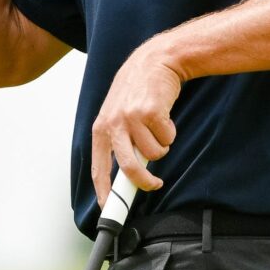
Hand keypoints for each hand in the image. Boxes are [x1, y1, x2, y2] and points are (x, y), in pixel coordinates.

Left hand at [91, 40, 181, 206]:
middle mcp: (113, 123)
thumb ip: (118, 141)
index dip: (105, 193)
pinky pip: (167, 138)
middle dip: (144, 182)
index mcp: (101, 127)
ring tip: (157, 127)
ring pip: (154, 154)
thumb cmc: (137, 89)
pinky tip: (164, 115)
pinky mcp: (151, 112)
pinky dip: (170, 131)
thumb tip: (125, 177)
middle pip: (129, 168)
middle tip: (154, 184)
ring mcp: (132, 118)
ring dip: (161, 145)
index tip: (110, 210)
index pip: (99, 168)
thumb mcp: (117, 113)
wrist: (155, 60)